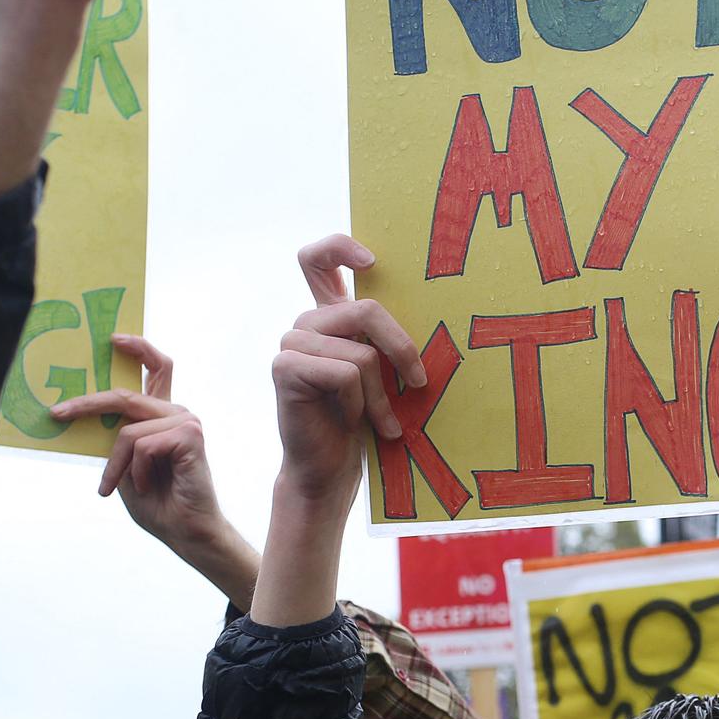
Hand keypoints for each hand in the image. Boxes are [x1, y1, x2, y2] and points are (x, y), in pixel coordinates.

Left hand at [49, 337, 259, 609]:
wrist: (184, 532)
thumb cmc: (157, 501)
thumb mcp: (124, 464)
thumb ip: (115, 436)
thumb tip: (83, 411)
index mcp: (163, 415)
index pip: (158, 368)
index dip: (138, 347)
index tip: (113, 339)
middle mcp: (177, 412)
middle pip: (127, 393)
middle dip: (87, 403)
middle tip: (56, 413)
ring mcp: (186, 422)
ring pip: (129, 429)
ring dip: (117, 464)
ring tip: (117, 487)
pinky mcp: (190, 436)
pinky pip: (141, 444)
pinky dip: (135, 471)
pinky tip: (146, 487)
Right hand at [272, 235, 426, 503]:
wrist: (330, 470)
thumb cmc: (363, 423)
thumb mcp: (381, 373)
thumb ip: (385, 340)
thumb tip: (433, 308)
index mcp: (328, 316)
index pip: (318, 259)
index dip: (341, 247)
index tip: (371, 263)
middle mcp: (307, 324)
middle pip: (367, 309)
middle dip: (402, 348)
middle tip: (419, 382)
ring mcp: (292, 343)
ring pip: (362, 352)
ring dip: (381, 394)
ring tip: (384, 421)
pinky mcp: (286, 368)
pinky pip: (346, 374)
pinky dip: (361, 404)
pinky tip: (354, 423)